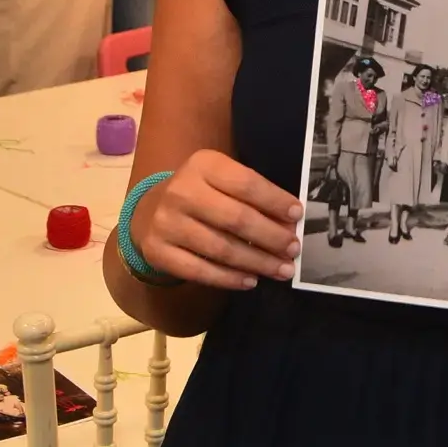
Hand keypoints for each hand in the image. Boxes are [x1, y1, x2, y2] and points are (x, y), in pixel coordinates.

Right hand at [129, 150, 300, 290]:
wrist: (150, 211)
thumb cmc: (201, 194)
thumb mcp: (223, 181)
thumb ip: (253, 197)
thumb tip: (290, 224)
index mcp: (203, 165)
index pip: (246, 184)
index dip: (275, 202)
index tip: (298, 216)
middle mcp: (181, 191)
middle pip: (236, 219)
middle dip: (271, 237)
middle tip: (293, 250)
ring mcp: (166, 222)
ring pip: (221, 249)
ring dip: (257, 262)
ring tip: (281, 270)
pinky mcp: (158, 251)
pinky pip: (200, 271)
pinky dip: (229, 279)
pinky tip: (250, 281)